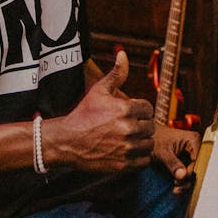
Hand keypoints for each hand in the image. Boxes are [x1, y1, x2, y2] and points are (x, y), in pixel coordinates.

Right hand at [54, 50, 153, 171]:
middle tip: (128, 127)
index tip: (130, 113)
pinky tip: (127, 151)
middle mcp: (129, 128)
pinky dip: (139, 157)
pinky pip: (144, 160)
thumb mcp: (99, 91)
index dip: (140, 110)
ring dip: (142, 141)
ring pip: (149, 144)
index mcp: (126, 108)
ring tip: (128, 139)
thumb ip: (116, 74)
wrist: (67, 141)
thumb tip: (123, 53)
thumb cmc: (83, 114)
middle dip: (141, 125)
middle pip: (150, 127)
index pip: (148, 109)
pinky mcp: (124, 164)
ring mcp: (127, 147)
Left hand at [152, 121, 199, 189]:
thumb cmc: (154, 139)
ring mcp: (190, 156)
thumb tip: (182, 175)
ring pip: (192, 174)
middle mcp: (195, 148)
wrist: (146, 138)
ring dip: (185, 183)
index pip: (198, 160)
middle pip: (197, 168)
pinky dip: (182, 182)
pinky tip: (176, 187)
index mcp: (193, 140)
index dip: (190, 171)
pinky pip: (187, 175)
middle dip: (187, 179)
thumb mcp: (162, 151)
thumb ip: (172, 163)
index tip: (181, 179)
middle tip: (177, 185)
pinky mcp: (185, 163)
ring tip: (176, 188)